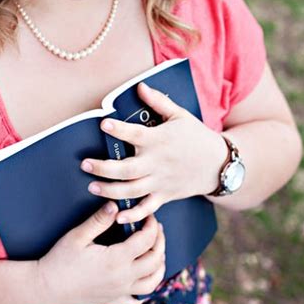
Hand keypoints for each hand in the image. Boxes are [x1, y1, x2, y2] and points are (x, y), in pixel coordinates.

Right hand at [36, 202, 165, 303]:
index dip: (151, 225)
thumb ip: (98, 220)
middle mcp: (123, 278)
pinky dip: (144, 290)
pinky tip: (142, 279)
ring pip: (152, 282)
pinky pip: (136, 300)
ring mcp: (120, 292)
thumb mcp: (77, 236)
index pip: (146, 240)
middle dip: (159, 241)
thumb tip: (115, 206)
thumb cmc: (59, 260)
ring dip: (159, 265)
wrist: (46, 288)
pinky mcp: (113, 301)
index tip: (148, 215)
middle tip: (155, 228)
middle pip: (155, 260)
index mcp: (116, 260)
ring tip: (156, 251)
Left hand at [80, 84, 226, 224]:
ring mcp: (161, 181)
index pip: (135, 134)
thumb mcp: (179, 115)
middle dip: (103, 168)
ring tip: (92, 187)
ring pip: (132, 190)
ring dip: (110, 191)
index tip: (103, 123)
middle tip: (84, 164)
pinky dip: (133, 215)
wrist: (219, 163)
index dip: (119, 129)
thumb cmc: (196, 136)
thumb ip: (158, 102)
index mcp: (159, 140)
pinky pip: (147, 208)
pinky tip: (117, 216)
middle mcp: (157, 162)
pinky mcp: (165, 195)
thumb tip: (140, 86)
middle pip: (127, 169)